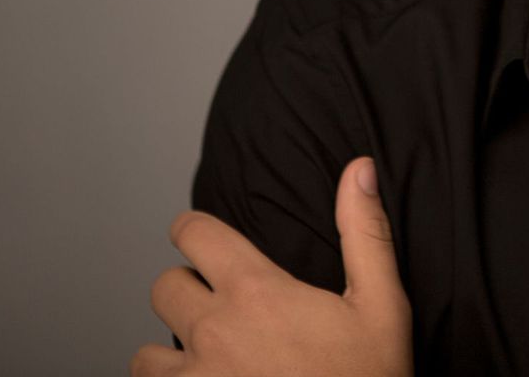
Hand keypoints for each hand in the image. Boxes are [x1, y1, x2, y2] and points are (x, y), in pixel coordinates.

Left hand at [131, 157, 411, 376]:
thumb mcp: (382, 307)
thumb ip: (365, 234)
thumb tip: (360, 170)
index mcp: (256, 292)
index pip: (194, 233)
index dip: (193, 229)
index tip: (199, 237)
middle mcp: (214, 332)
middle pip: (165, 287)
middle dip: (188, 289)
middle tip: (217, 304)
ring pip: (147, 352)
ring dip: (172, 351)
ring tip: (205, 358)